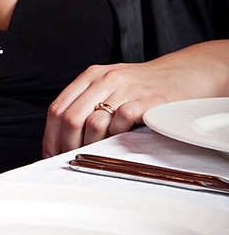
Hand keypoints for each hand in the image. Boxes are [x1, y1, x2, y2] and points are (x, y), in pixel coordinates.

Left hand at [43, 42, 228, 156]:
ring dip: (92, 145)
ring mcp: (126, 88)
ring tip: (97, 153)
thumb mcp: (110, 85)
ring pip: (94, 122)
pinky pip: (122, 121)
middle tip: (72, 160)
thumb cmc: (143, 86)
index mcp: (91, 76)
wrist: (183, 74)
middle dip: (67, 145)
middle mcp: (105, 79)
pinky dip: (117, 136)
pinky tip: (121, 141)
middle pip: (70, 117)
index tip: (51, 155)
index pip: (57, 108)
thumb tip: (62, 137)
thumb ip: (87, 103)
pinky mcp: (147, 100)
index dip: (51, 136)